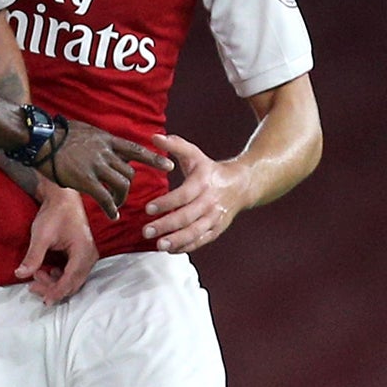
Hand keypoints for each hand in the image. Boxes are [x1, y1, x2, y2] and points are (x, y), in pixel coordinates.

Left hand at [17, 186, 97, 304]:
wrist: (63, 196)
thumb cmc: (54, 213)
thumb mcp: (41, 235)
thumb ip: (33, 257)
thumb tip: (20, 275)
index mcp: (83, 252)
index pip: (71, 280)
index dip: (57, 292)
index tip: (43, 300)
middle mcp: (89, 256)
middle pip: (73, 283)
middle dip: (53, 288)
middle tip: (32, 286)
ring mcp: (87, 255)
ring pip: (73, 279)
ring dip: (55, 282)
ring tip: (36, 275)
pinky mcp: (82, 254)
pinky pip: (73, 272)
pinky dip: (59, 276)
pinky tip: (46, 271)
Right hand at [44, 120, 167, 218]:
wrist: (39, 138)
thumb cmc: (57, 134)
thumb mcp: (85, 131)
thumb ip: (98, 142)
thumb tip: (103, 147)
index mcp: (107, 140)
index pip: (136, 150)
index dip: (154, 158)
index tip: (169, 165)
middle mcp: (105, 152)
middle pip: (128, 172)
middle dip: (128, 186)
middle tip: (122, 195)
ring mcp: (96, 166)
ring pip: (121, 185)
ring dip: (121, 198)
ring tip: (116, 205)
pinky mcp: (85, 180)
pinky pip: (104, 197)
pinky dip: (110, 208)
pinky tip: (112, 215)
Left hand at [142, 133, 248, 252]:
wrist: (241, 185)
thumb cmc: (210, 170)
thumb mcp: (195, 154)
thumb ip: (175, 145)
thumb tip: (154, 137)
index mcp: (203, 183)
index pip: (183, 195)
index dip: (166, 203)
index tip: (148, 209)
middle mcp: (210, 202)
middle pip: (187, 216)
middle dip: (166, 225)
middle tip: (146, 231)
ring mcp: (215, 217)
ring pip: (195, 232)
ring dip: (176, 240)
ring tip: (159, 245)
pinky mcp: (217, 229)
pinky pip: (201, 240)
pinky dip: (186, 246)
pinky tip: (170, 249)